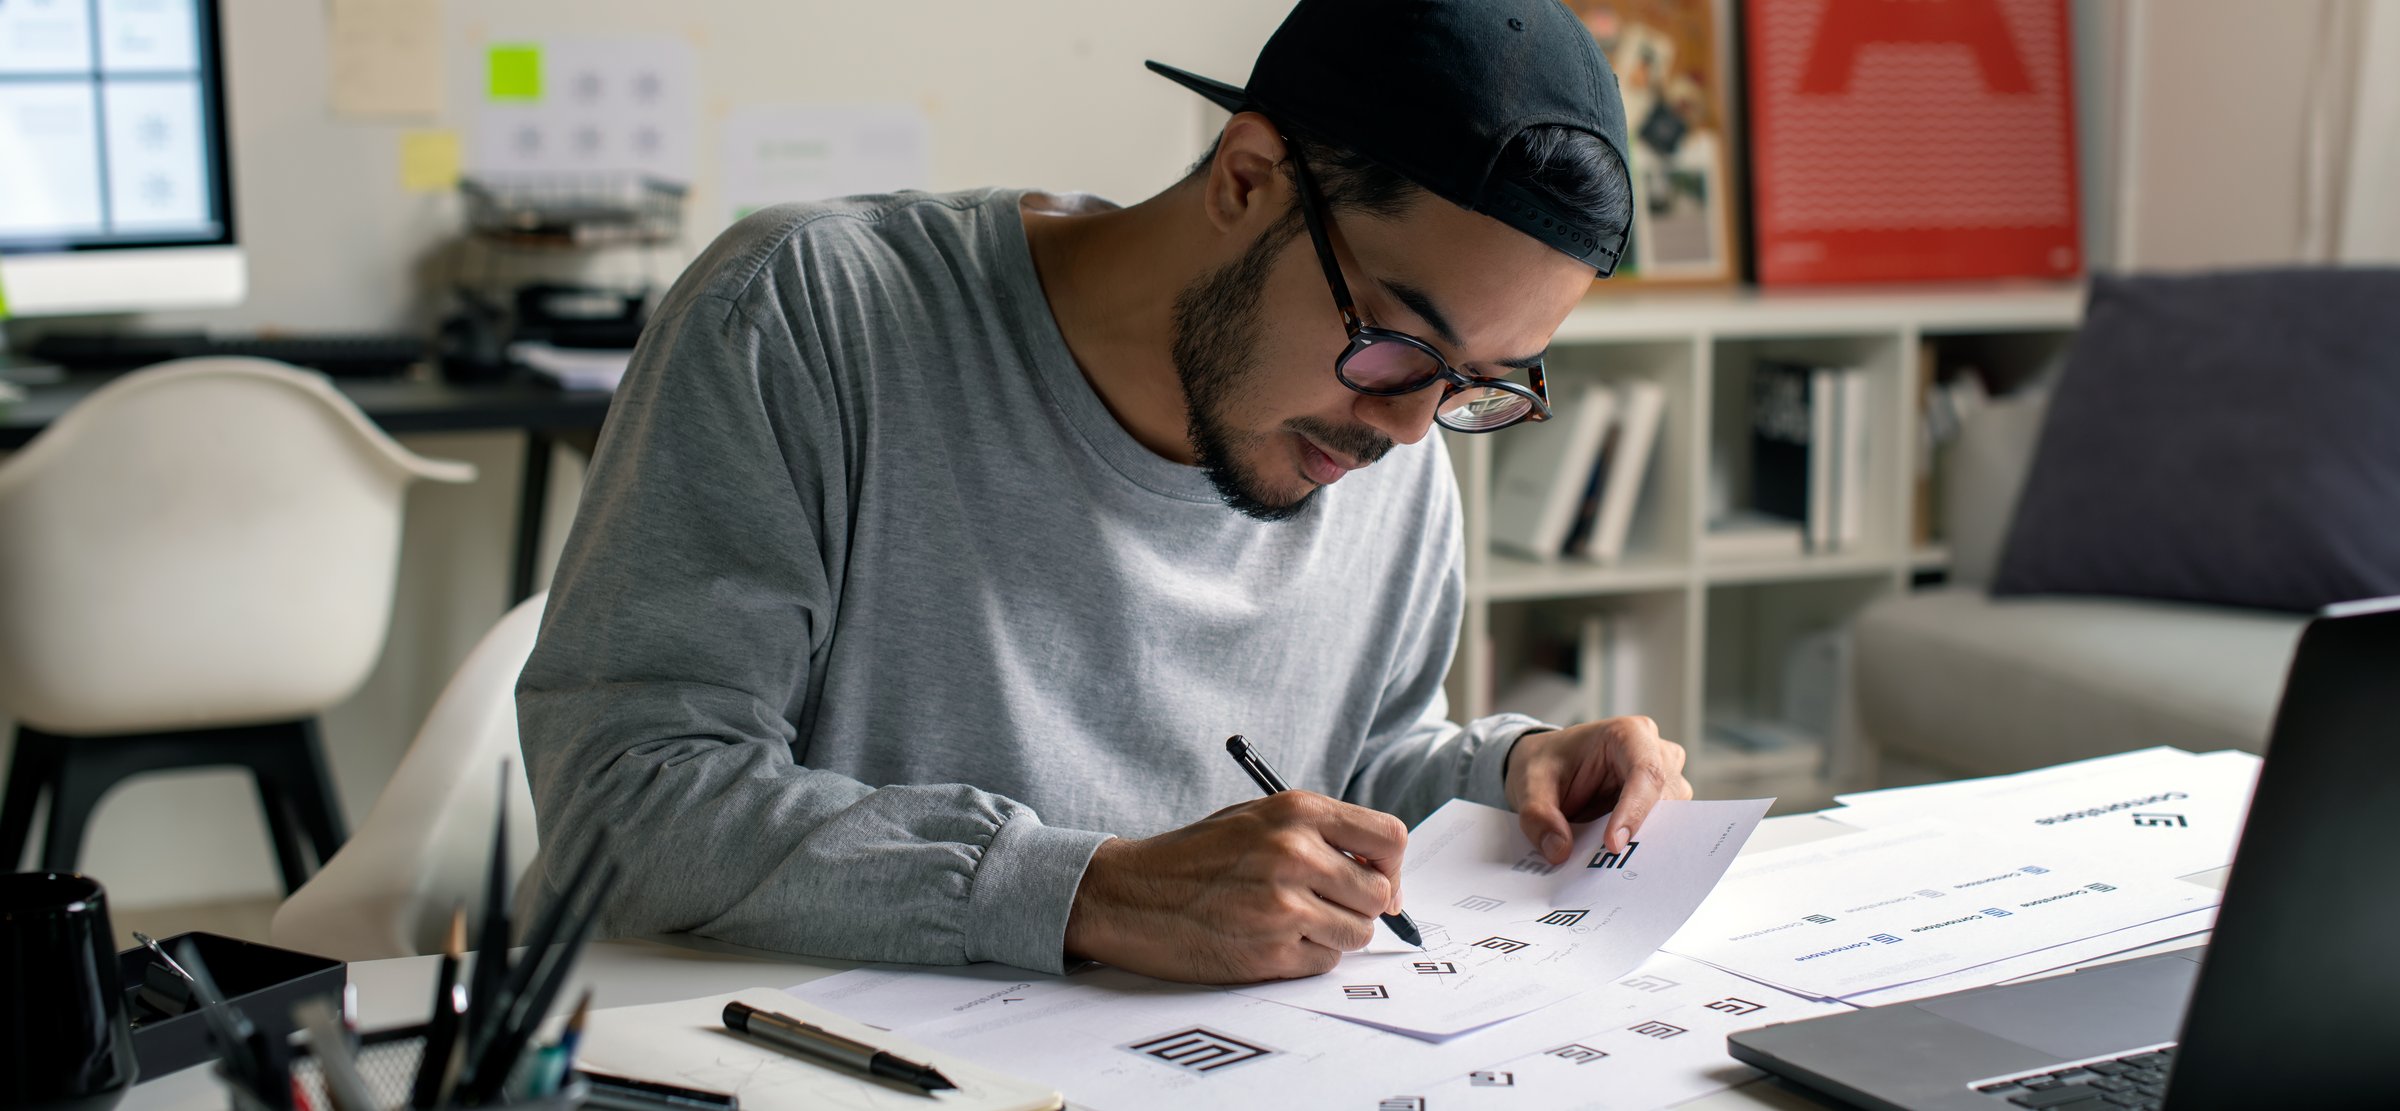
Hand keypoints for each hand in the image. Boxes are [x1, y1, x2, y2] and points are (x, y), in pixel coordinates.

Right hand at [1064, 791, 1407, 982]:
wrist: (1130, 895)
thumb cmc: (1195, 856)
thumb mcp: (1257, 818)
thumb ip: (1319, 834)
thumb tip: (1382, 874)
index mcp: (1296, 811)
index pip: (1390, 839)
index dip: (1391, 866)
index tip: (1378, 880)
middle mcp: (1295, 854)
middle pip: (1379, 893)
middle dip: (1360, 905)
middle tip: (1327, 906)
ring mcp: (1283, 906)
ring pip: (1358, 933)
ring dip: (1334, 933)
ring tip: (1291, 921)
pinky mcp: (1269, 953)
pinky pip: (1324, 962)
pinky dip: (1307, 956)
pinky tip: (1270, 939)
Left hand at [1505, 716, 1692, 866]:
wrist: (1549, 767)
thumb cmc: (1546, 764)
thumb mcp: (1529, 783)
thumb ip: (1538, 815)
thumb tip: (1559, 851)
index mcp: (1627, 734)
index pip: (1646, 772)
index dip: (1634, 810)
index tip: (1613, 845)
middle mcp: (1655, 752)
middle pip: (1666, 797)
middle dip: (1643, 833)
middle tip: (1616, 864)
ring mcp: (1664, 779)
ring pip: (1672, 817)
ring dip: (1645, 842)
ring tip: (1616, 865)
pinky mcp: (1661, 804)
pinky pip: (1663, 830)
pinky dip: (1642, 846)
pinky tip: (1621, 862)